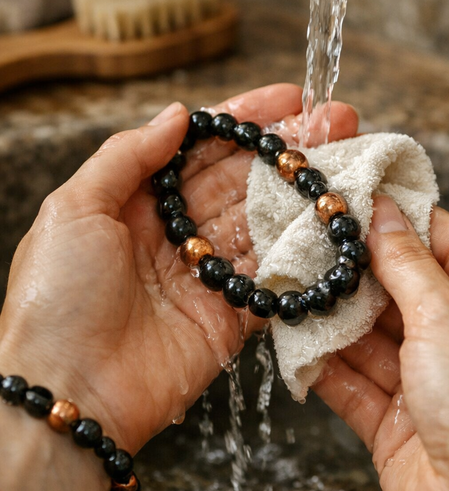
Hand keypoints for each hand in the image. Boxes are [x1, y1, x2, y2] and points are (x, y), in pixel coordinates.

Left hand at [0, 84, 358, 490]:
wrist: (68, 392)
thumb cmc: (56, 296)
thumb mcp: (74, 209)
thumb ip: (127, 155)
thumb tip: (178, 113)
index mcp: (138, 203)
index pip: (202, 148)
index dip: (246, 120)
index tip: (291, 99)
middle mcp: (176, 234)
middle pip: (242, 180)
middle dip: (290, 149)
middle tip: (340, 122)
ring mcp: (206, 276)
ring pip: (265, 223)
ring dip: (305, 193)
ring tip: (350, 163)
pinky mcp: (229, 319)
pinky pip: (272, 280)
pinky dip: (303, 254)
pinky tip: (334, 223)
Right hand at [314, 196, 448, 490]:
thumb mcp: (445, 312)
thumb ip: (404, 261)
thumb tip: (380, 212)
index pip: (438, 237)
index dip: (392, 216)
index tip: (346, 196)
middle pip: (395, 284)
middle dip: (350, 269)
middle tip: (302, 241)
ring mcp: (426, 377)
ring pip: (367, 333)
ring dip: (330, 316)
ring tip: (289, 286)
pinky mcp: (395, 418)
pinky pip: (352, 381)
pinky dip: (323, 365)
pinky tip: (294, 343)